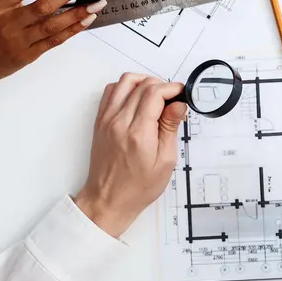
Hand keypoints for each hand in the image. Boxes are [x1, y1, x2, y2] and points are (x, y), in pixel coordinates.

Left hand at [73, 74, 186, 236]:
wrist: (108, 199)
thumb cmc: (137, 187)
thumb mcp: (165, 161)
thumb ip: (170, 128)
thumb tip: (178, 104)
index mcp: (138, 133)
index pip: (155, 93)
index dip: (172, 89)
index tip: (181, 95)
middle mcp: (119, 122)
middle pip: (142, 84)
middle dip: (162, 86)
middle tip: (172, 101)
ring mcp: (106, 120)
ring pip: (125, 81)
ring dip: (143, 83)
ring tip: (155, 97)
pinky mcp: (100, 121)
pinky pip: (111, 91)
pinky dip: (126, 88)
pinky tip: (137, 100)